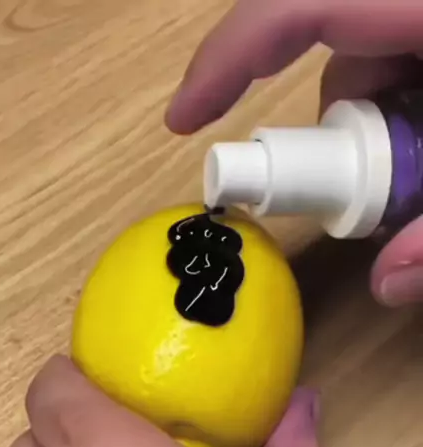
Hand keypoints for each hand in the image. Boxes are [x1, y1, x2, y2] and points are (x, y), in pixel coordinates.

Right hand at [165, 0, 422, 307]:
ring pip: (364, 65)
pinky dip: (389, 119)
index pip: (299, 6)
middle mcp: (415, 5)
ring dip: (368, 133)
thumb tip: (384, 284)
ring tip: (420, 188)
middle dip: (331, 134)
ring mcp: (421, 18)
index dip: (228, 57)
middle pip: (332, 49)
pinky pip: (390, 65)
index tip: (183, 121)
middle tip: (376, 204)